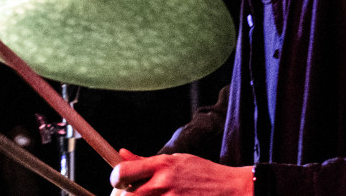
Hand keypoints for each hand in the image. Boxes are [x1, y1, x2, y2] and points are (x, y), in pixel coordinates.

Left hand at [110, 148, 252, 195]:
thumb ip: (146, 161)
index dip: (115, 179)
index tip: (118, 181)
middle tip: (132, 193)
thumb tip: (122, 154)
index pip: (122, 173)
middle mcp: (163, 183)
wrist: (230, 190)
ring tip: (153, 195)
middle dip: (125, 195)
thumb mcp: (176, 160)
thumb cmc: (202, 174)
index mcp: (161, 165)